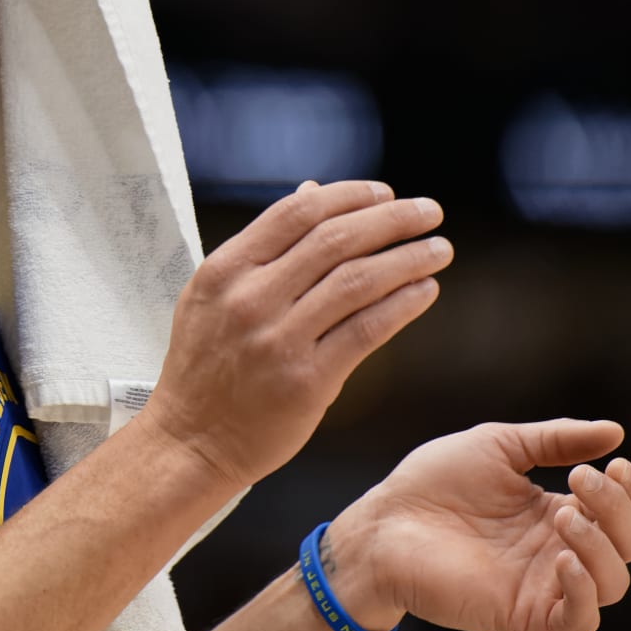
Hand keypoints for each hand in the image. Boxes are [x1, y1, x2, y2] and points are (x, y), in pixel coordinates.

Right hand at [138, 180, 451, 493]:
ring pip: (358, 281)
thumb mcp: (216, 294)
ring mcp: (277, 339)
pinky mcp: (306, 381)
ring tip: (438, 250)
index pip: (297, 212)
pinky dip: (402, 305)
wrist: (191, 439)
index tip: (386, 192)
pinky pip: (366, 330)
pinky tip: (425, 291)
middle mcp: (250, 298)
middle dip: (392, 219)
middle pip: (335, 239)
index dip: (349, 196)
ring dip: (409, 259)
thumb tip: (312, 191)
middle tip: (430, 211)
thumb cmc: (206, 365)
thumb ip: (265, 246)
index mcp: (225, 269)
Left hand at [328, 420, 630, 630]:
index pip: (619, 512)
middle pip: (626, 545)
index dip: (629, 491)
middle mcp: (557, 551)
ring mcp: (542, 585)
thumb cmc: (433, 482)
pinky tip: (562, 558)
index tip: (617, 463)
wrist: (384, 521)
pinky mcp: (523, 616)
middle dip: (617, 510)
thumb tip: (616, 431)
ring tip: (563, 514)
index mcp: (555, 513)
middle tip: (580, 480)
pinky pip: (578, 621)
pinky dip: (584, 592)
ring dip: (601, 546)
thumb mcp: (499, 446)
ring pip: (612, 584)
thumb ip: (556, 440)